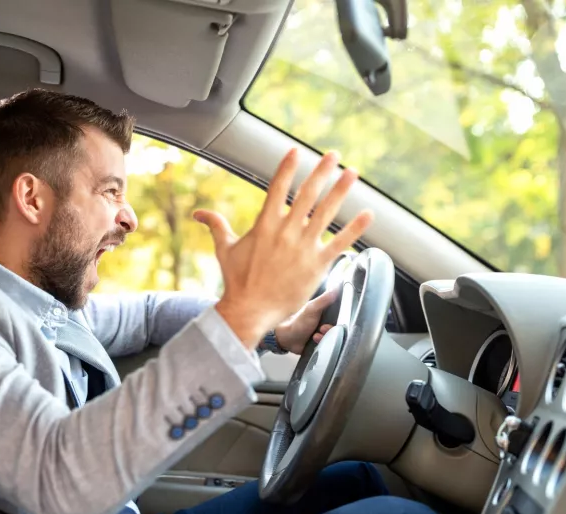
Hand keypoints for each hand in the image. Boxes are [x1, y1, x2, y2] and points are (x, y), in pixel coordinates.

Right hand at [194, 150, 372, 348]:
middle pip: (308, 194)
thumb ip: (215, 226)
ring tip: (352, 173)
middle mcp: (286, 232)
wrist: (249, 310)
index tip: (295, 151)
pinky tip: (368, 214)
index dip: (287, 168)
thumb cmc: (236, 281)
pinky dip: (356, 228)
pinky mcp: (316, 265)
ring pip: (327, 212)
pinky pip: (340, 242)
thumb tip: (198, 214)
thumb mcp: (224, 249)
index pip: (277, 188)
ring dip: (341, 190)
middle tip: (332, 155)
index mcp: (264, 225)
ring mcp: (302, 247)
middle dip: (321, 171)